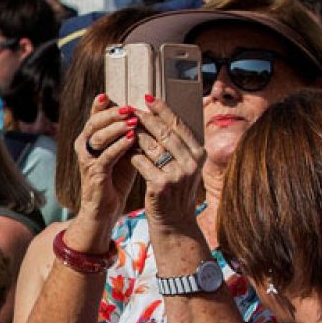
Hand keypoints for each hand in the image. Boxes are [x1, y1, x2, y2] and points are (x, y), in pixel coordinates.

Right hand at [71, 95, 141, 228]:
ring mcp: (87, 160)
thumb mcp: (122, 152)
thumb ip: (128, 134)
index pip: (94, 117)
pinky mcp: (94, 173)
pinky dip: (119, 146)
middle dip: (112, 114)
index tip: (109, 95)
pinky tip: (132, 139)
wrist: (105, 209)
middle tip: (129, 108)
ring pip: (98, 137)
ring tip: (133, 121)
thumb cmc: (115, 178)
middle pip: (94, 123)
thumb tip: (145, 114)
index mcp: (89, 138)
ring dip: (117, 128)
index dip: (101, 106)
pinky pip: (105, 156)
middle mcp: (84, 146)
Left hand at [128, 97, 204, 230]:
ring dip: (134, 135)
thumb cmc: (176, 193)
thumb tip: (161, 117)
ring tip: (122, 127)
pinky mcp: (161, 185)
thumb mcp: (185, 168)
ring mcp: (177, 174)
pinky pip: (140, 162)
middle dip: (145, 118)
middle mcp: (191, 163)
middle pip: (164, 132)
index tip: (148, 98)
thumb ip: (178, 146)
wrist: (176, 224)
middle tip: (130, 109)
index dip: (163, 110)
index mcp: (199, 154)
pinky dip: (130, 154)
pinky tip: (122, 150)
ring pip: (150, 145)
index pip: (179, 125)